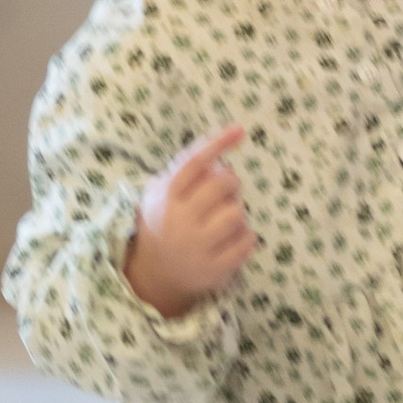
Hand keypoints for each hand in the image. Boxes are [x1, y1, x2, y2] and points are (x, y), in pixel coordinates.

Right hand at [123, 124, 254, 314]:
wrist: (155, 272)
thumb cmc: (166, 220)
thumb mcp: (163, 191)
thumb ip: (186, 166)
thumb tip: (220, 142)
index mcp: (166, 197)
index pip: (194, 163)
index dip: (217, 144)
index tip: (239, 130)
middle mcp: (179, 220)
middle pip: (222, 184)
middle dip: (231, 182)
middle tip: (226, 190)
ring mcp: (197, 247)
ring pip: (237, 213)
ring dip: (237, 211)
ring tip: (224, 218)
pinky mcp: (214, 269)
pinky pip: (247, 241)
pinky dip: (245, 236)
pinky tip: (230, 239)